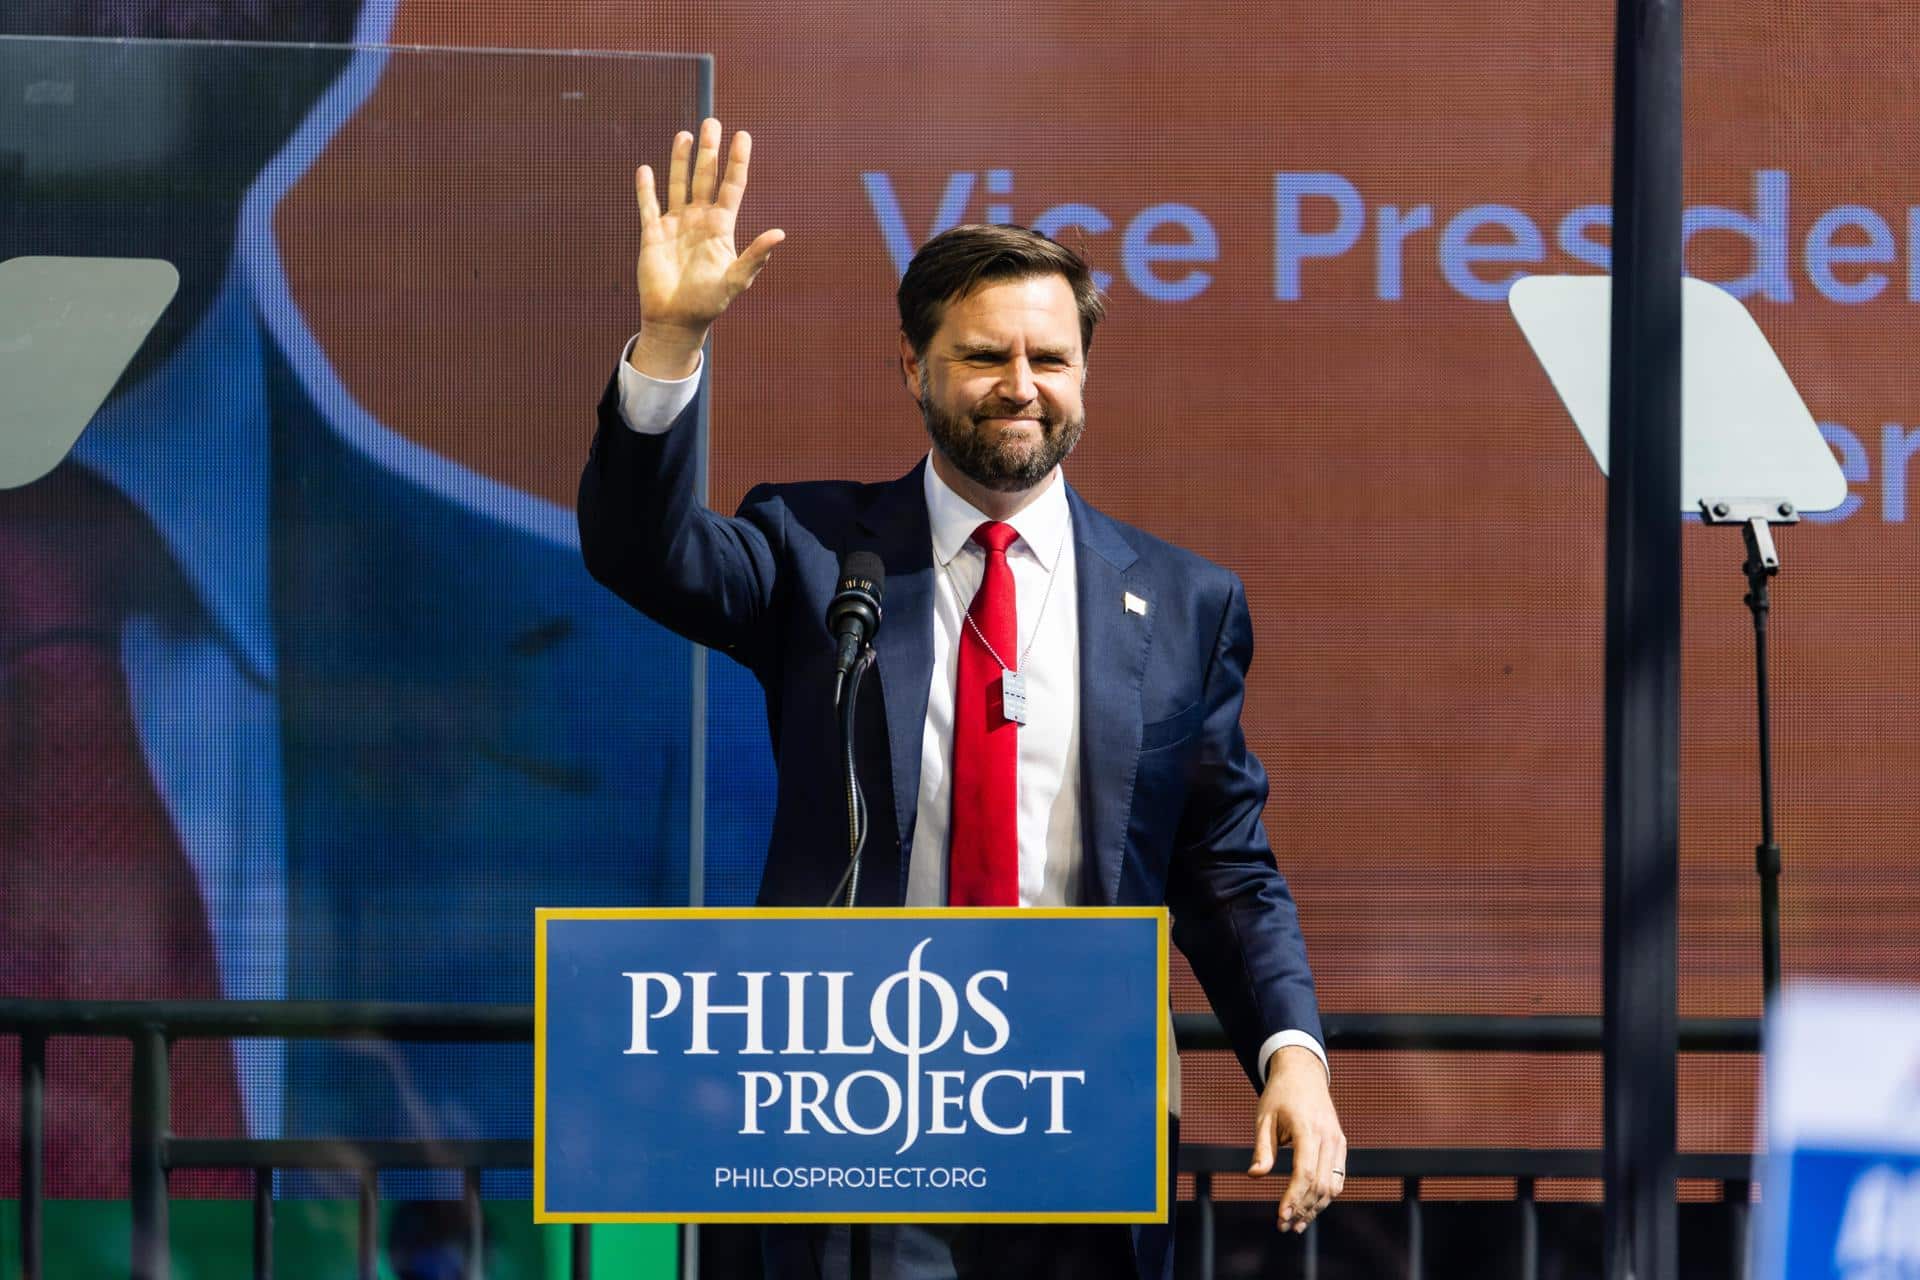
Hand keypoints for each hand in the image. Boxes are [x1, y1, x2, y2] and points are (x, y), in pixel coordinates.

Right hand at [630, 117, 784, 377]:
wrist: (676, 320)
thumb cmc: (709, 303)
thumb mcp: (736, 280)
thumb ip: (755, 256)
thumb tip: (780, 234)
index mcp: (721, 227)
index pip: (731, 186)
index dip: (737, 162)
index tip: (743, 136)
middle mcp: (700, 220)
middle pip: (705, 178)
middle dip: (709, 151)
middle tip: (713, 122)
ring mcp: (676, 225)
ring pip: (679, 184)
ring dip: (681, 160)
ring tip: (686, 134)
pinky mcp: (653, 234)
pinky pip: (648, 206)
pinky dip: (646, 189)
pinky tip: (646, 169)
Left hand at [1247, 1044, 1346, 1233]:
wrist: (1303, 1073)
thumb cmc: (1279, 1096)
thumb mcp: (1264, 1118)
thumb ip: (1262, 1148)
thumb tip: (1255, 1176)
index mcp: (1307, 1128)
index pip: (1304, 1172)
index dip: (1293, 1198)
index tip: (1280, 1216)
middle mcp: (1328, 1137)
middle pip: (1320, 1184)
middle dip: (1302, 1209)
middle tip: (1283, 1227)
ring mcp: (1338, 1141)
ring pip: (1333, 1186)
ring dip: (1315, 1208)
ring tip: (1296, 1225)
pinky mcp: (1341, 1145)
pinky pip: (1338, 1178)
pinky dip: (1324, 1196)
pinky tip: (1309, 1208)